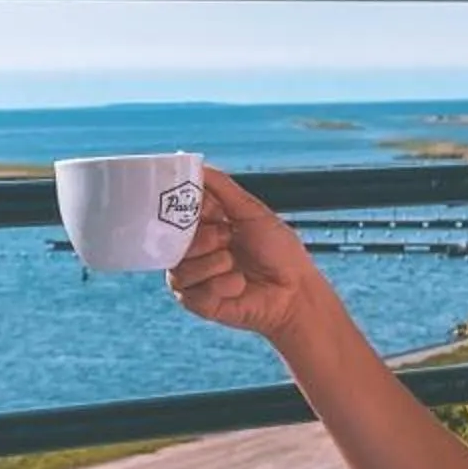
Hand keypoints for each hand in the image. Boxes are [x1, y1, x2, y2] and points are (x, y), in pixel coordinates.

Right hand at [166, 163, 331, 347]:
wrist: (295, 291)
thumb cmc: (279, 252)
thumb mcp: (252, 211)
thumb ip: (222, 187)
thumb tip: (197, 165)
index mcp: (204, 226)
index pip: (176, 212)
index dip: (179, 208)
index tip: (193, 206)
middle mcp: (193, 251)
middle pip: (172, 240)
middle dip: (205, 238)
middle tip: (228, 238)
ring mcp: (193, 279)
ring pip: (179, 268)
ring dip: (214, 264)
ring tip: (236, 265)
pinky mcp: (198, 303)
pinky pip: (193, 293)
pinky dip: (222, 286)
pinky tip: (239, 286)